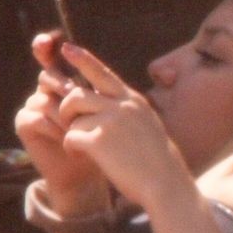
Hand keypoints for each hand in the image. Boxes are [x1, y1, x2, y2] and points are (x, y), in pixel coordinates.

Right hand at [14, 32, 102, 197]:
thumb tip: (113, 69)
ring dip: (64, 115)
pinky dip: (54, 128)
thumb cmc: (99, 140)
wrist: (86, 171)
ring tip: (80, 130)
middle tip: (76, 97)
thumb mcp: (103, 112)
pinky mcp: (24, 124)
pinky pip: (35, 117)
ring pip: (44, 98)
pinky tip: (66, 139)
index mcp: (62, 82)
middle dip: (64, 87)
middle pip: (49, 77)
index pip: (48, 57)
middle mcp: (44, 90)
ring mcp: (32, 106)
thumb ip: (98, 90)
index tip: (46, 41)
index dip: (43, 47)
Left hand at [55, 42, 194, 213]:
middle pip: (77, 94)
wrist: (166, 184)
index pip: (103, 73)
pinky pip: (70, 137)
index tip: (66, 48)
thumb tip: (106, 104)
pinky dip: (71, 147)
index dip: (82, 59)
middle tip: (68, 122)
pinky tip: (80, 156)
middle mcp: (122, 106)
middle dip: (66, 108)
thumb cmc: (158, 162)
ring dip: (70, 129)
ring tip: (79, 144)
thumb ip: (128, 112)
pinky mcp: (99, 140)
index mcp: (134, 101)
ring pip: (71, 116)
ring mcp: (111, 122)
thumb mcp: (147, 127)